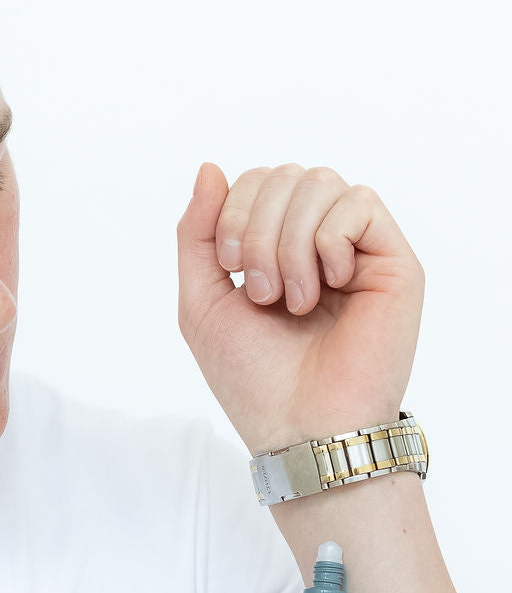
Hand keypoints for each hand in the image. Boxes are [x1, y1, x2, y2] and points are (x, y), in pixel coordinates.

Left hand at [176, 163, 424, 454]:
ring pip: (320, 182)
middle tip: (261, 293)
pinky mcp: (393, 262)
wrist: (298, 425)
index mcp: (274, 248)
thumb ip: (198, 234)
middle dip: (256, 229)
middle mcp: (316, 243)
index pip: (255, 181)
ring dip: (290, 242)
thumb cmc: (251, 377)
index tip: (228, 267)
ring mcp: (356, 250)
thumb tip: (210, 167)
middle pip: (285, 174)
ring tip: (293, 300)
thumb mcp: (202, 301)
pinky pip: (359, 203)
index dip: (232, 210)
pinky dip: (330, 241)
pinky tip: (329, 286)